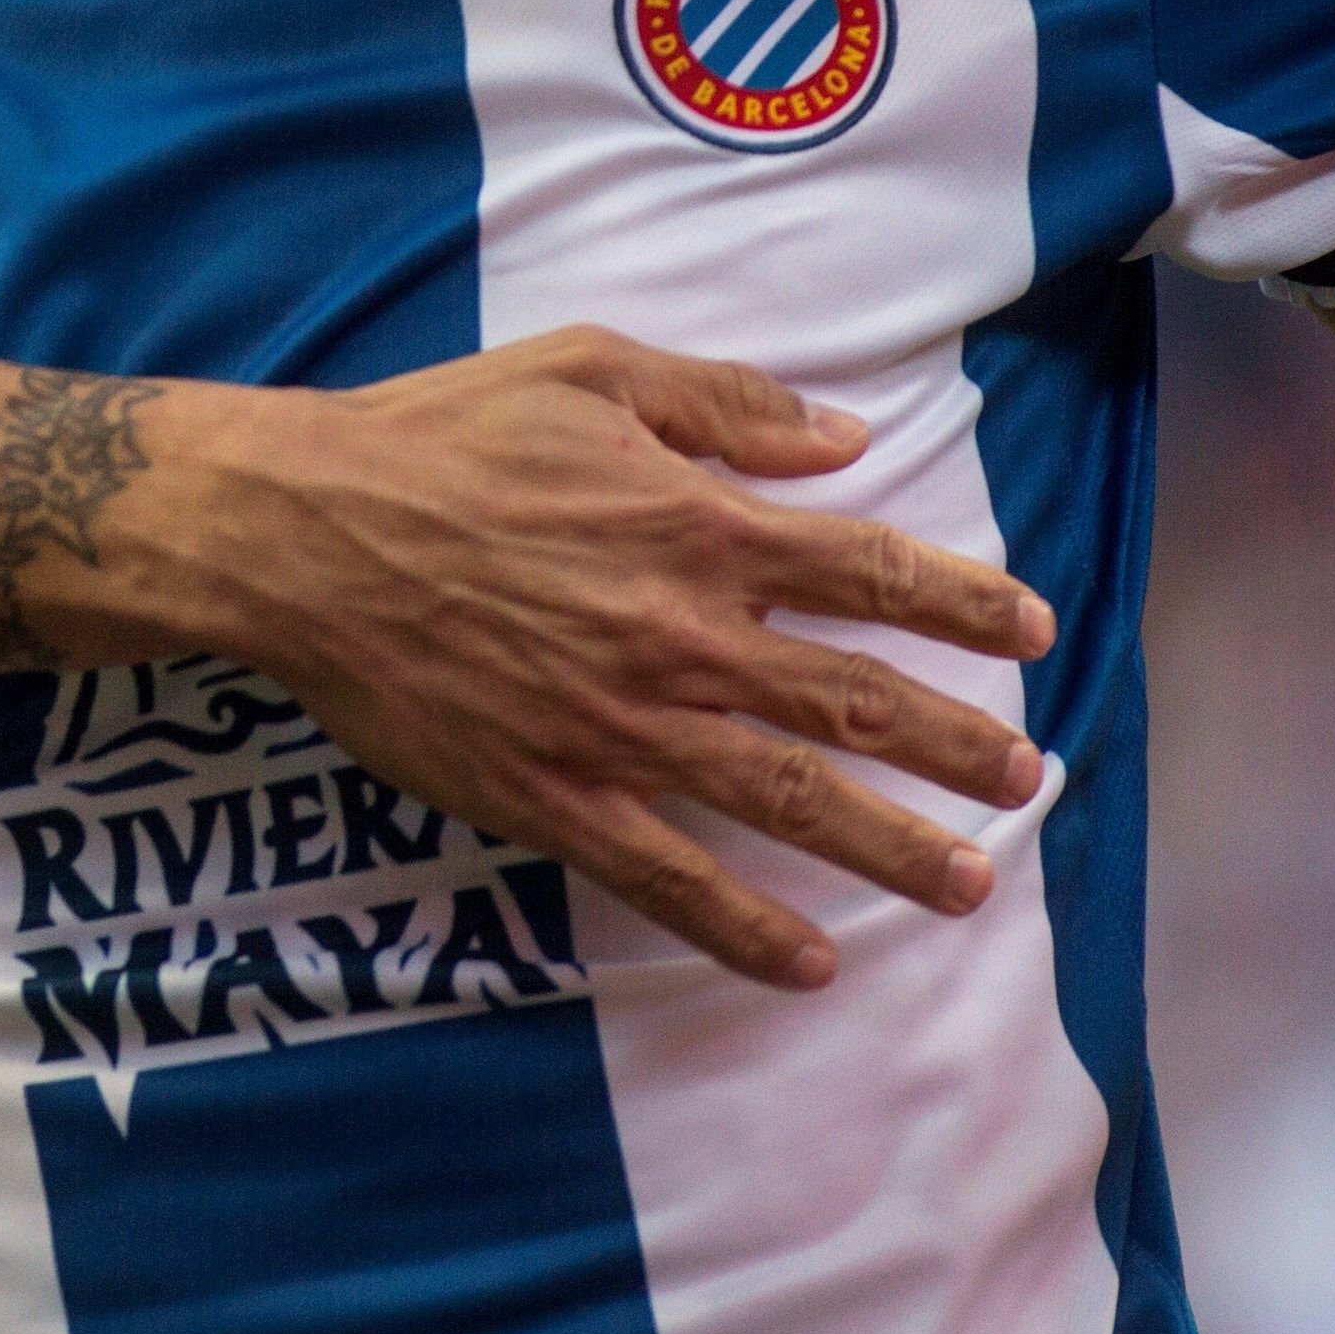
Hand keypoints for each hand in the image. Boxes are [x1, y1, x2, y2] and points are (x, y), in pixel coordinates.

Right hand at [225, 331, 1058, 990]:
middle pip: (853, 700)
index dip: (963, 602)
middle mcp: (684, 636)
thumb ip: (725, 403)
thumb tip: (844, 440)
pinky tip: (810, 963)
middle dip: (956, 744)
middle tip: (1028, 778)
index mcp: (700, 525)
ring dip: (892, 848)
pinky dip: (748, 929)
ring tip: (968, 884)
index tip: (1031, 630)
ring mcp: (624, 728)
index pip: (869, 571)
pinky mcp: (555, 796)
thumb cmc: (439, 436)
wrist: (304, 534)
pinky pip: (672, 878)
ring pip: (789, 801)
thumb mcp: (589, 370)